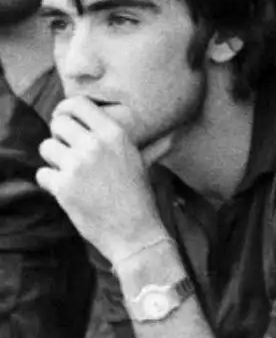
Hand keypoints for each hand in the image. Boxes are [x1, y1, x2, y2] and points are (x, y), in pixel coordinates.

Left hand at [36, 97, 162, 263]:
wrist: (135, 233)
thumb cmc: (140, 199)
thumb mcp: (144, 166)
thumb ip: (152, 147)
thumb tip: (172, 137)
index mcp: (115, 134)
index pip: (77, 104)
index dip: (66, 111)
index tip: (67, 122)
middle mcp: (95, 145)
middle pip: (57, 123)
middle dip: (59, 137)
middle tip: (68, 152)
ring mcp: (78, 165)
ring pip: (46, 147)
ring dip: (53, 160)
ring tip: (69, 173)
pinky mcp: (63, 186)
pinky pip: (42, 174)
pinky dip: (50, 184)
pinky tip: (67, 191)